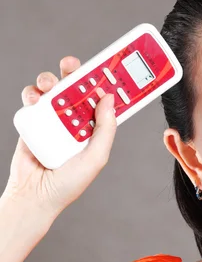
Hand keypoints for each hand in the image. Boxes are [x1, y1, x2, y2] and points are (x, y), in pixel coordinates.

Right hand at [4, 57, 116, 216]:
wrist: (34, 196)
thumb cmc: (68, 183)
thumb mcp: (96, 157)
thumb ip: (105, 129)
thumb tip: (109, 98)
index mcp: (94, 127)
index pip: (101, 100)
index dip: (105, 83)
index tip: (108, 67)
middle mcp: (74, 120)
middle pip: (77, 88)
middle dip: (76, 73)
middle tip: (73, 65)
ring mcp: (53, 119)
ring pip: (53, 89)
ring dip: (51, 79)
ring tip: (49, 83)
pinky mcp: (33, 120)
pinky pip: (32, 99)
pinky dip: (32, 93)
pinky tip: (35, 98)